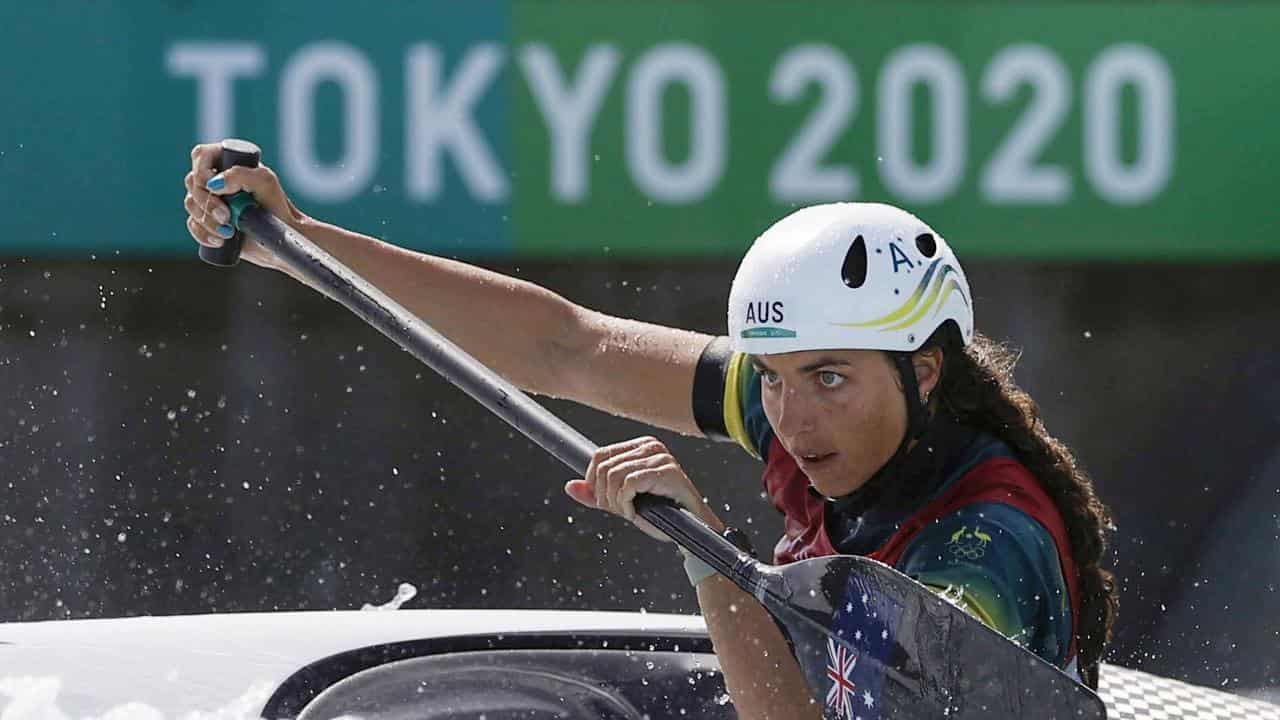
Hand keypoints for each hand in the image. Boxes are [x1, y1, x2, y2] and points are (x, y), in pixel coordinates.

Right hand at [183, 141, 306, 269]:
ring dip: (207, 220)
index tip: (214, 188)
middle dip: (207, 202)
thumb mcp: (265, 183)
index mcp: (229, 162)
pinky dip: (203, 234)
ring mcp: (211, 201)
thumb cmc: (277, 205)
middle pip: (192, 182)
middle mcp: (216, 179)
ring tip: (229, 232)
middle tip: (227, 216)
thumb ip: (241, 175)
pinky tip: (220, 240)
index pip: (201, 155)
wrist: (281, 237)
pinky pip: (193, 225)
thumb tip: (214, 184)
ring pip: (191, 204)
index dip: (201, 171)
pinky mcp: (209, 222)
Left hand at [565, 436, 720, 541]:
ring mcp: (660, 457)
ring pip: (614, 476)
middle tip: (620, 511)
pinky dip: (627, 504)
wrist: (692, 530)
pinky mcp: (666, 471)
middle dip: (605, 496)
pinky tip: (637, 514)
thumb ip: (597, 494)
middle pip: (604, 467)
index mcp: (640, 446)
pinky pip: (629, 484)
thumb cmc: (662, 513)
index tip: (604, 500)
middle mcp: (650, 446)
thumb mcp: (622, 501)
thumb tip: (570, 486)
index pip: (600, 455)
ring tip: (630, 513)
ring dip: (617, 503)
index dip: (594, 482)